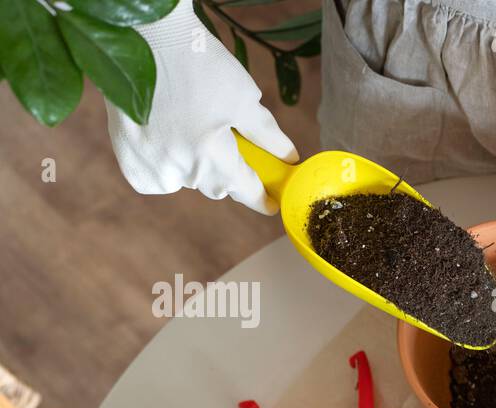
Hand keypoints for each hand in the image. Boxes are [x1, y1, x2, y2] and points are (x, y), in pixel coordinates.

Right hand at [106, 3, 296, 213]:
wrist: (141, 37)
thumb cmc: (197, 64)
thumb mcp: (242, 97)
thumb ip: (267, 134)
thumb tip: (288, 156)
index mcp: (213, 157)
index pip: (245, 191)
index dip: (261, 198)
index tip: (270, 203)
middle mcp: (181, 169)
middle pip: (215, 187)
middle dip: (228, 176)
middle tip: (230, 150)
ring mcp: (151, 165)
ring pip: (184, 182)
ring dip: (195, 168)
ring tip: (192, 132)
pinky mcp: (127, 158)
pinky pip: (155, 179)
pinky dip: (165, 168)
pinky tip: (166, 139)